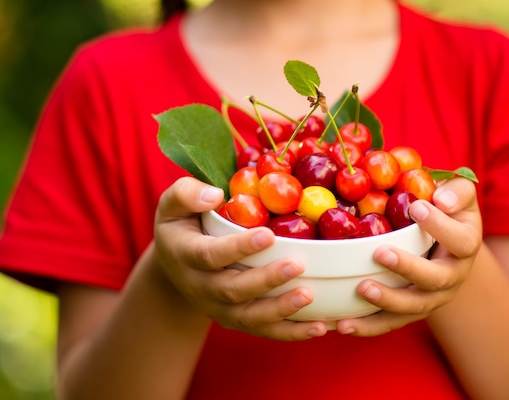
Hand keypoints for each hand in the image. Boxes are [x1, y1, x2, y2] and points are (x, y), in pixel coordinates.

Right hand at [153, 177, 327, 339]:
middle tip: (297, 265)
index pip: (211, 255)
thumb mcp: (172, 204)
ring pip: (249, 317)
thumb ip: (186, 193)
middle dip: (266, 280)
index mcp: (186, 255)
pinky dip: (291, 332)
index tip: (268, 235)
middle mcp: (201, 287)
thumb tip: (215, 196)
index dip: (239, 248)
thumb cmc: (182, 225)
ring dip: (280, 310)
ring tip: (309, 296)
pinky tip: (319, 327)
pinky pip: (264, 331)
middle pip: (233, 290)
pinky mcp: (237, 320)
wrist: (174, 266)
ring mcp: (218, 308)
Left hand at [335, 177, 481, 335]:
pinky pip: (390, 323)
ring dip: (387, 300)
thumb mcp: (459, 195)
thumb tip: (441, 199)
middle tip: (380, 253)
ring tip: (362, 289)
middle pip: (436, 279)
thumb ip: (456, 192)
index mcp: (466, 245)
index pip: (460, 240)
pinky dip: (367, 326)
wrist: (446, 246)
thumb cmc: (448, 211)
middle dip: (408, 267)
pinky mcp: (410, 311)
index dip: (440, 226)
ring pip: (413, 306)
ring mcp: (433, 297)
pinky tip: (342, 324)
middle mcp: (453, 276)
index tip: (415, 208)